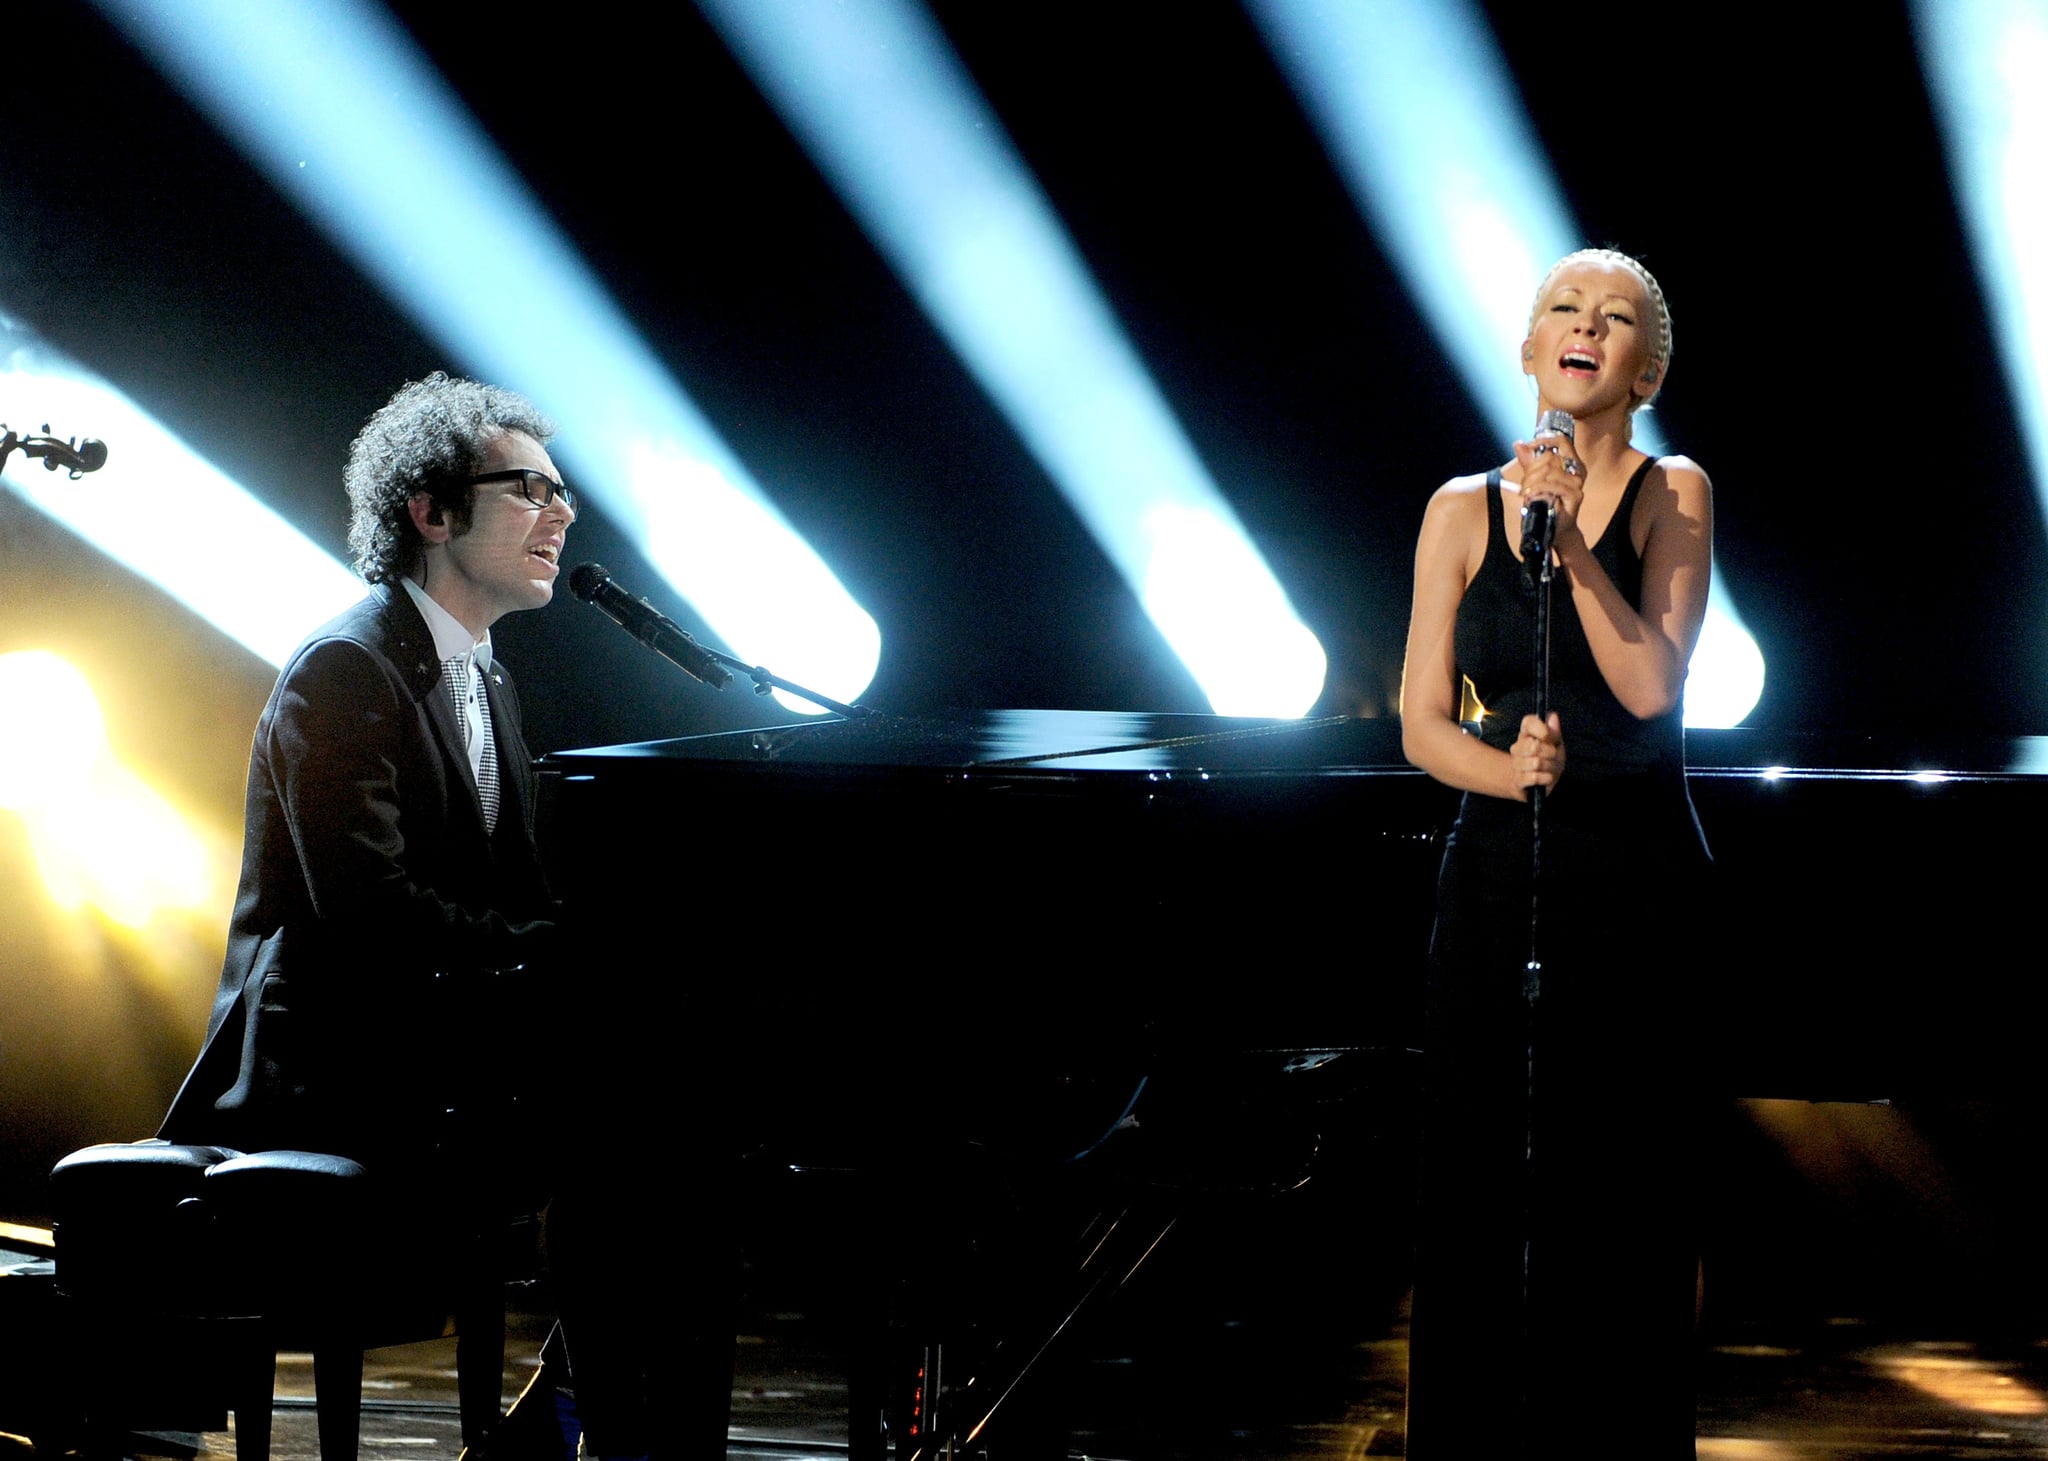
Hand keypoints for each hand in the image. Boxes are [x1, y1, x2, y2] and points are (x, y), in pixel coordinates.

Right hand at [1509, 711, 1564, 795]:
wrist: (1537, 782)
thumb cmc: (1548, 758)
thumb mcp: (1555, 743)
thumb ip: (1554, 731)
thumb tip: (1553, 716)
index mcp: (1526, 733)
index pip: (1529, 722)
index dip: (1542, 729)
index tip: (1551, 738)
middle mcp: (1517, 746)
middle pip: (1534, 746)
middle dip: (1551, 753)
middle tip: (1554, 756)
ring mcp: (1516, 764)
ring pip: (1536, 763)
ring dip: (1550, 767)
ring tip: (1550, 768)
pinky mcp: (1518, 780)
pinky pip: (1535, 777)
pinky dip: (1546, 778)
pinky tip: (1546, 778)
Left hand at [1512, 433, 1585, 548]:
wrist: (1554, 528)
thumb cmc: (1546, 503)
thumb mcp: (1535, 479)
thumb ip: (1529, 461)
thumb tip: (1519, 444)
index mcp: (1571, 463)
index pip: (1562, 441)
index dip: (1545, 440)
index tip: (1530, 445)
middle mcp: (1577, 470)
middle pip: (1550, 458)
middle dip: (1531, 470)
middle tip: (1524, 485)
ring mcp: (1578, 483)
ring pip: (1548, 471)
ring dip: (1532, 482)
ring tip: (1528, 493)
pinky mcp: (1576, 495)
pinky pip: (1551, 485)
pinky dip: (1538, 490)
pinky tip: (1533, 497)